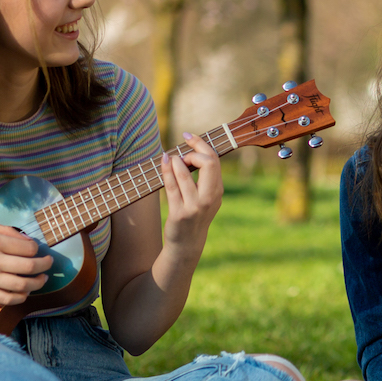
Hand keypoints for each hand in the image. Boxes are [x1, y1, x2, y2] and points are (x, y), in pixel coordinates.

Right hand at [0, 221, 50, 306]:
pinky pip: (8, 298)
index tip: (37, 251)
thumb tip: (28, 240)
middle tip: (48, 265)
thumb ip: (5, 230)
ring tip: (42, 280)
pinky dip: (21, 297)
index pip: (28, 248)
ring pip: (23, 285)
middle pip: (30, 267)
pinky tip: (25, 292)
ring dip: (38, 283)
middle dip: (45, 266)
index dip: (37, 250)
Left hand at [161, 133, 223, 252]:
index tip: (189, 137)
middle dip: (193, 151)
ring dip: (176, 161)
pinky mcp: (179, 213)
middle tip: (183, 155)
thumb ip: (205, 178)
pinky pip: (171, 187)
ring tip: (171, 158)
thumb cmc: (194, 215)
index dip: (201, 144)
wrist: (187, 244)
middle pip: (208, 164)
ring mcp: (194, 206)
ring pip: (185, 174)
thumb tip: (192, 151)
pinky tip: (164, 161)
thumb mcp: (206, 197)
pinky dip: (166, 170)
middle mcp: (210, 198)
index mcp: (218, 191)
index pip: (214, 160)